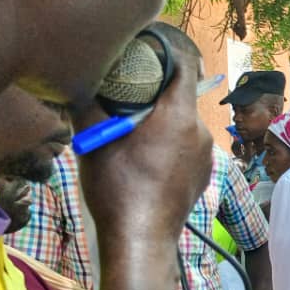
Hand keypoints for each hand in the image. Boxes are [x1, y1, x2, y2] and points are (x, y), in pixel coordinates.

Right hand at [76, 51, 212, 248]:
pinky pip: (188, 147)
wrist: (142, 239)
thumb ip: (90, 105)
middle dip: (157, 92)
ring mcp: (206, 156)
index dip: (167, 54)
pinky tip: (148, 157)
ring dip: (162, 121)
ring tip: (134, 130)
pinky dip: (171, 144)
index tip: (148, 50)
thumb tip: (83, 83)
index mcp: (179, 116)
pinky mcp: (203, 175)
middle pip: (182, 97)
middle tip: (129, 94)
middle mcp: (200, 132)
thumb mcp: (94, 141)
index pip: (185, 67)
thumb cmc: (119, 189)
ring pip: (184, 124)